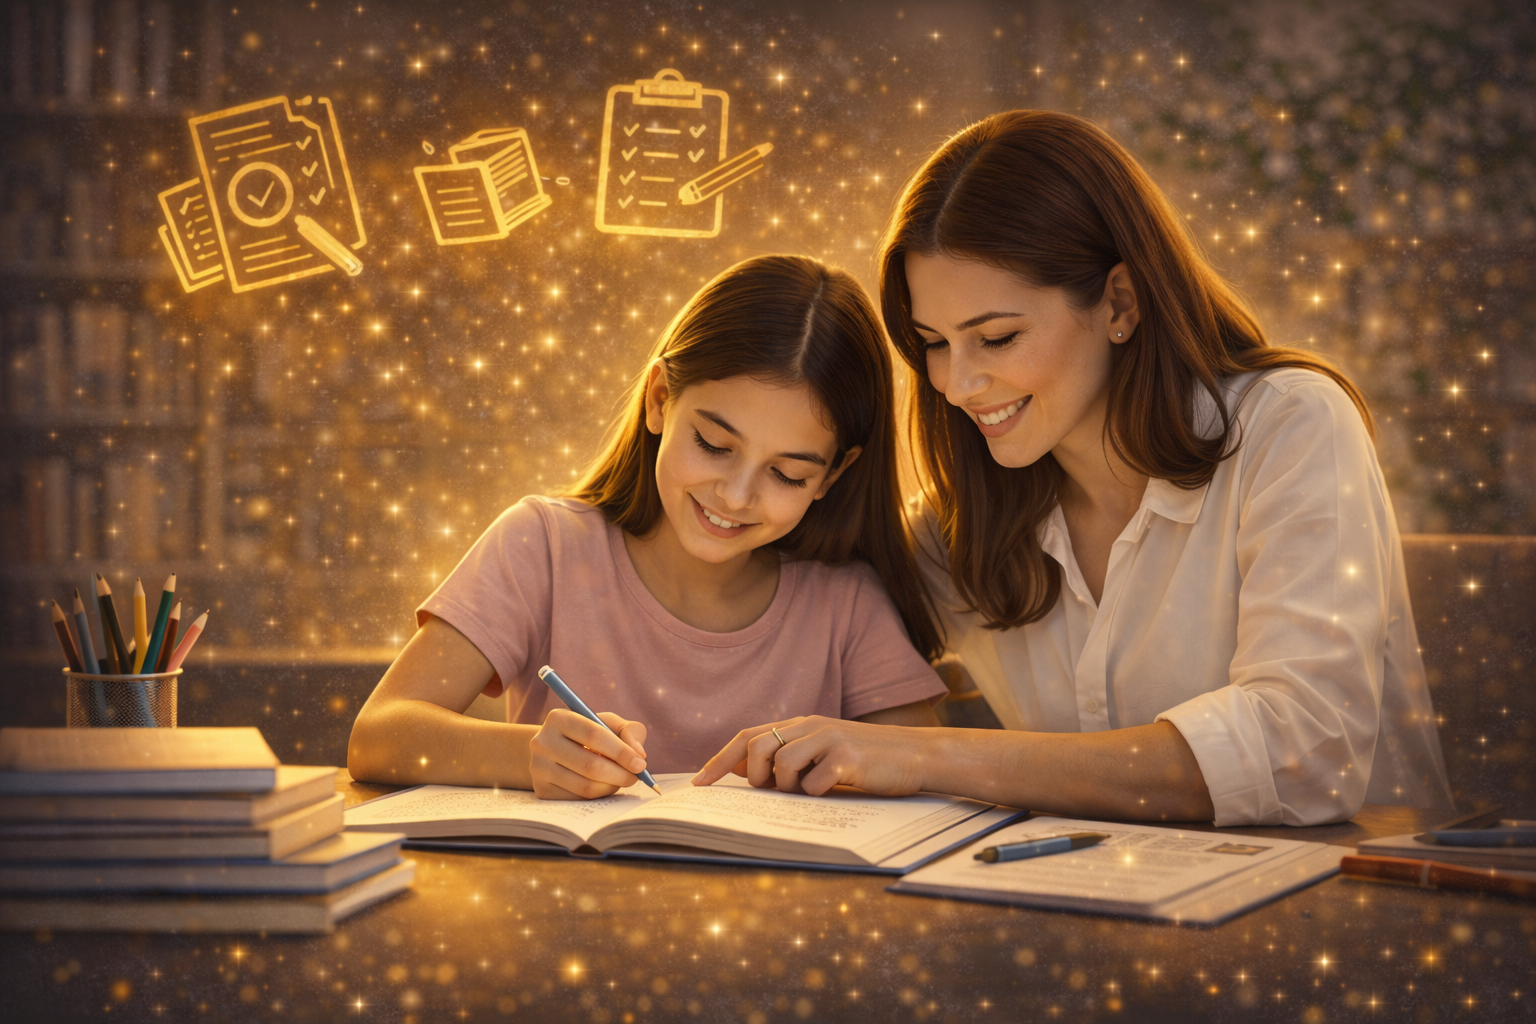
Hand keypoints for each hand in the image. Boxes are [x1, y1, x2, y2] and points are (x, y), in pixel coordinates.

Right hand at [529, 709, 648, 799]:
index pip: (594, 735)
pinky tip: (603, 786)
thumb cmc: (588, 734)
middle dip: (620, 774)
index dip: (621, 752)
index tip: (640, 764)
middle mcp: (542, 742)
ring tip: (621, 779)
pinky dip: (598, 796)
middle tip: (636, 777)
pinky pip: (578, 800)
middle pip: (590, 765)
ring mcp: (538, 768)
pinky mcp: (540, 790)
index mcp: (559, 718)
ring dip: (611, 786)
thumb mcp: (608, 723)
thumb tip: (639, 755)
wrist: (553, 749)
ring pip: (585, 786)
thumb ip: (630, 731)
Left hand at [691, 716, 928, 796]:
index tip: (698, 784)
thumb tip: (742, 771)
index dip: (720, 760)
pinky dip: (815, 793)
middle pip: (757, 746)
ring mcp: (830, 740)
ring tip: (806, 791)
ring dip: (785, 786)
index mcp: (801, 725)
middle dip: (753, 776)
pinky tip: (832, 790)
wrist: (916, 754)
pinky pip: (814, 782)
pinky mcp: (848, 759)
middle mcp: (811, 727)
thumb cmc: (865, 760)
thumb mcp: (822, 752)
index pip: (748, 736)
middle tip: (768, 792)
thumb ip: (787, 757)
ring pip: (781, 763)